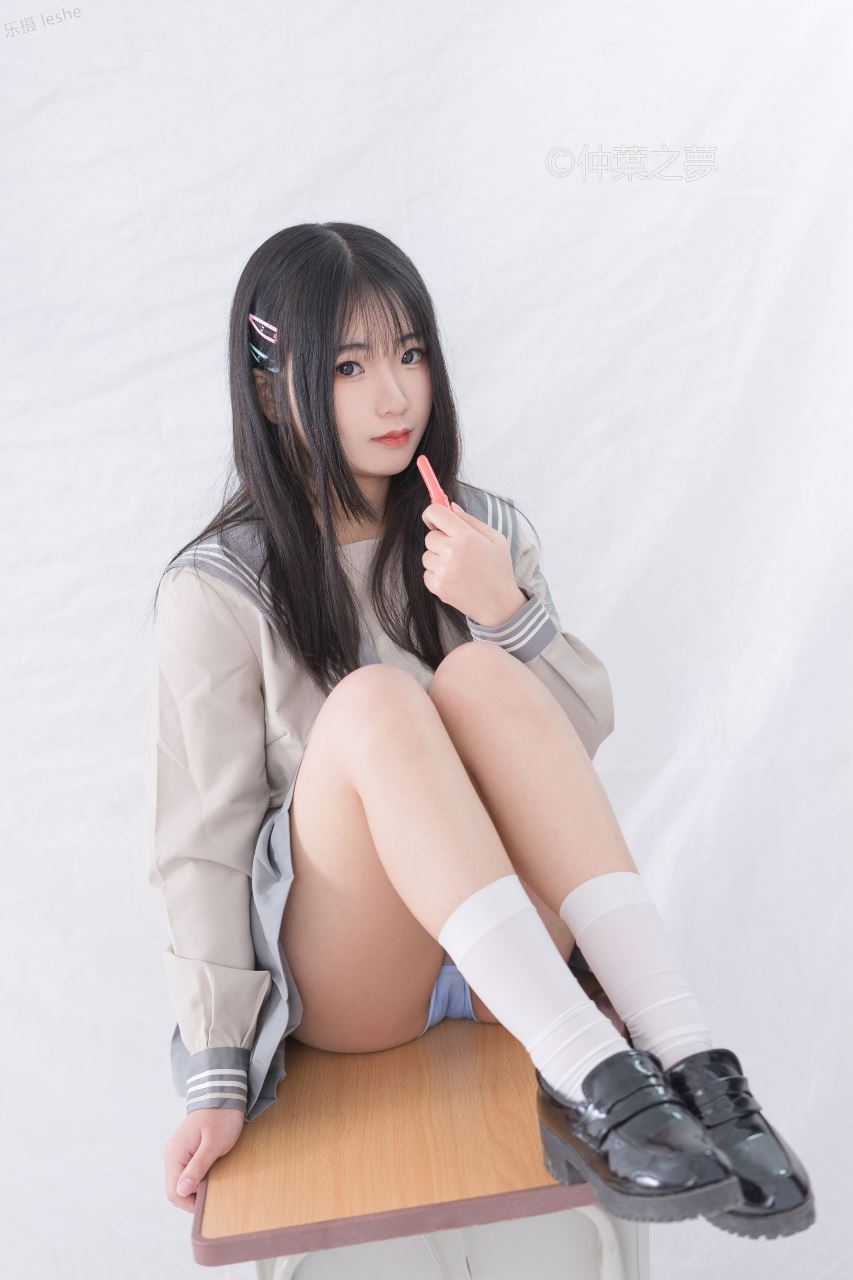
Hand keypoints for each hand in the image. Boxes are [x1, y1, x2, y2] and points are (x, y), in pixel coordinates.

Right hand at [163, 1107, 245, 1213]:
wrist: (223, 1094)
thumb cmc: (221, 1118)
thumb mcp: (213, 1145)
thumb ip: (197, 1168)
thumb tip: (182, 1191)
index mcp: (175, 1154)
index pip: (174, 1192)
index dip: (189, 1203)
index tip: (208, 1202)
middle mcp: (171, 1154)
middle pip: (175, 1190)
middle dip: (192, 1197)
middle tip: (212, 1192)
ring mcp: (176, 1152)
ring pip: (180, 1182)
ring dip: (194, 1188)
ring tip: (212, 1182)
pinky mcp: (184, 1150)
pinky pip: (184, 1172)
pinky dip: (195, 1179)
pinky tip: (209, 1174)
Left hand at [421, 501, 524, 625]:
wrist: (499, 604)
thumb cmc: (498, 568)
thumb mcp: (494, 539)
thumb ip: (470, 520)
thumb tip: (450, 506)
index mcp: (466, 536)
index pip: (434, 512)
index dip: (432, 513)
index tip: (436, 520)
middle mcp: (451, 552)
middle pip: (429, 536)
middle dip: (441, 540)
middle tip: (459, 551)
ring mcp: (442, 570)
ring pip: (426, 555)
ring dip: (438, 558)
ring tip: (459, 567)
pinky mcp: (437, 586)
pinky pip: (426, 572)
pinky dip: (437, 574)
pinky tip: (454, 578)